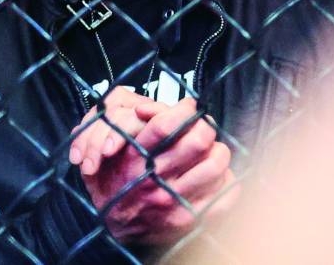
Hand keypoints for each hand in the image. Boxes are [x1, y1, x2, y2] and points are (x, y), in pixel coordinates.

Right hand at [73, 95, 239, 245]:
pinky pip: (224, 196)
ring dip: (217, 153)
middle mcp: (155, 179)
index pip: (167, 124)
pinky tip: (215, 177)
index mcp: (135, 157)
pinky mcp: (188, 219)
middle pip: (198, 141)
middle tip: (203, 127)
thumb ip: (135, 123)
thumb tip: (164, 107)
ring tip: (210, 152)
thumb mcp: (111, 146)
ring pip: (216, 165)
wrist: (107, 225)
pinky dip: (226, 181)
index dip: (184, 110)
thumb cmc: (112, 181)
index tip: (189, 107)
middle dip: (205, 127)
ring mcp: (173, 201)